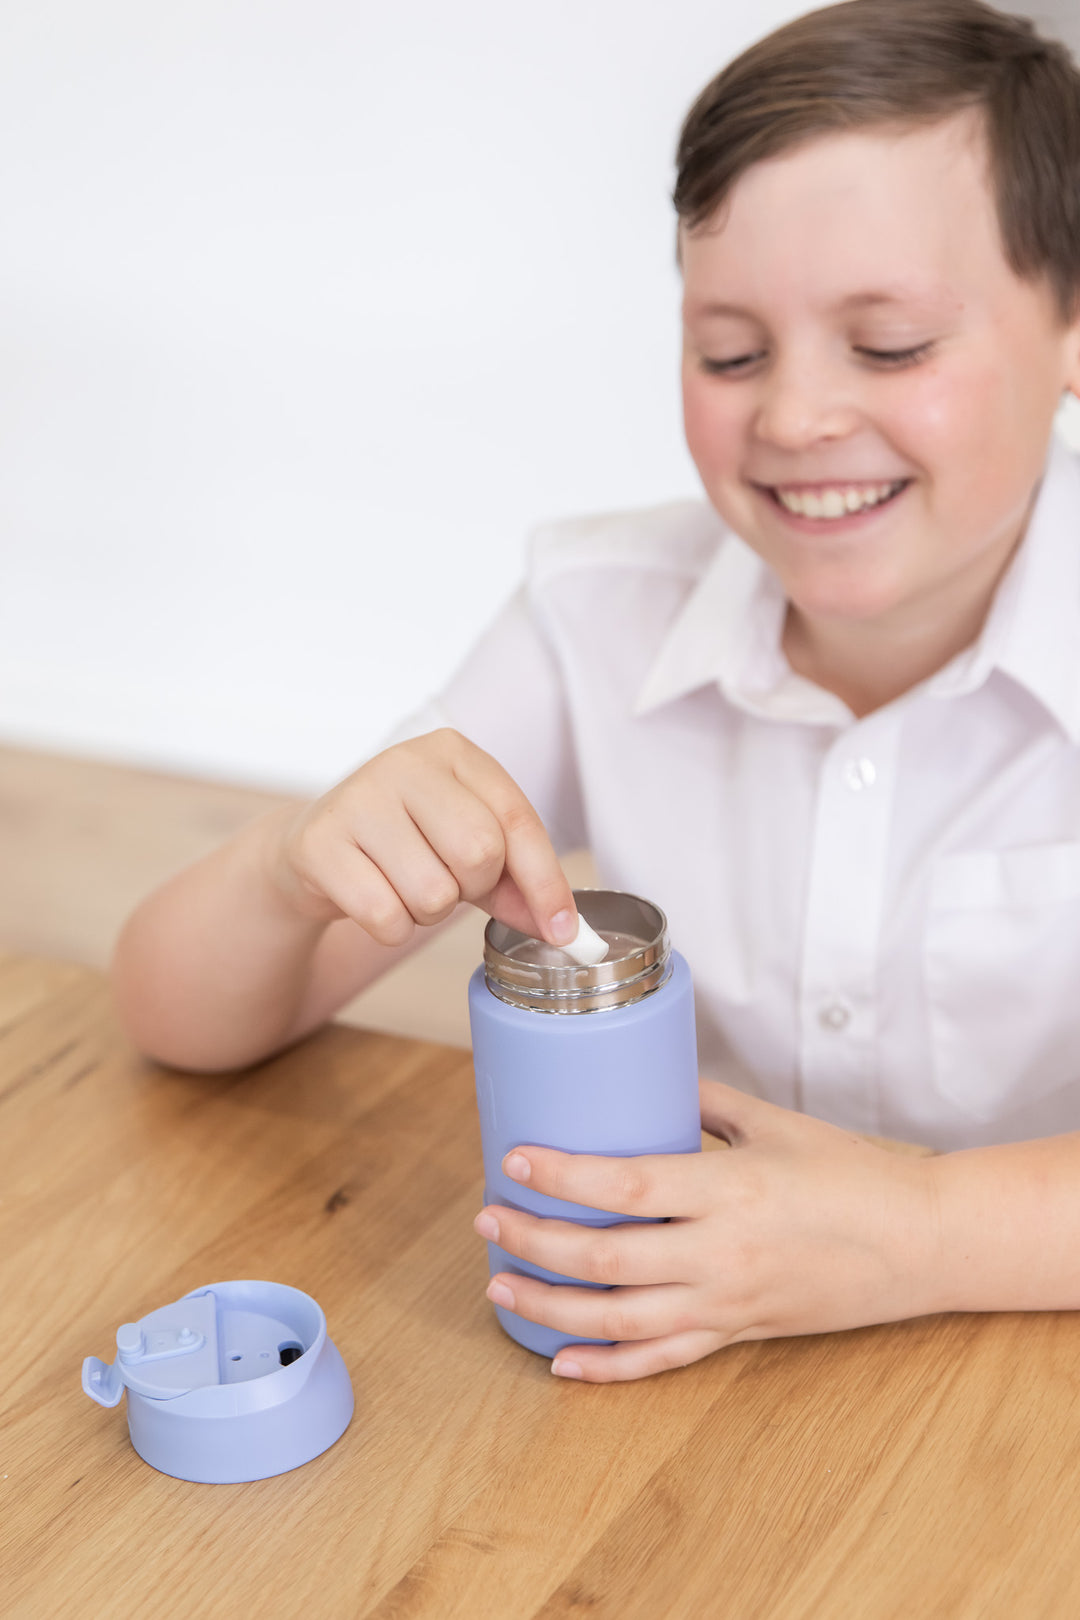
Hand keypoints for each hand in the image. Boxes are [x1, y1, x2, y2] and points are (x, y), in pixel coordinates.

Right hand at [265, 728, 576, 946]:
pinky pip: (385, 915)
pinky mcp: (319, 843)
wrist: (317, 848)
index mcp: (453, 752)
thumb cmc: (406, 844)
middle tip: (445, 881)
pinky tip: (372, 898)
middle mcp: (404, 762)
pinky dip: (391, 928)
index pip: (517, 819)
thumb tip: (563, 931)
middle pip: (479, 853)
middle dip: (470, 889)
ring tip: (402, 886)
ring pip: (432, 893)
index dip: (546, 881)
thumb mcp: (466, 849)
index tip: (563, 930)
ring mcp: (357, 798)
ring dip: (426, 913)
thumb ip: (517, 883)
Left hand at [474, 1079, 941, 1381]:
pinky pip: (662, 1360)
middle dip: (534, 1240)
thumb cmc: (851, 1173)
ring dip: (551, 1306)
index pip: (626, 1185)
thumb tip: (646, 1077)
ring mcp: (728, 1301)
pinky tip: (562, 1361)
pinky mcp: (739, 1332)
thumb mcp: (775, 1122)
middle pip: (606, 1256)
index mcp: (730, 1189)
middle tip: (488, 1219)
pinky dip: (608, 1367)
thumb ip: (706, 1102)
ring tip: (501, 1285)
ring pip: (620, 1318)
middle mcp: (722, 1252)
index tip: (514, 1158)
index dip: (562, 1176)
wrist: (920, 1242)